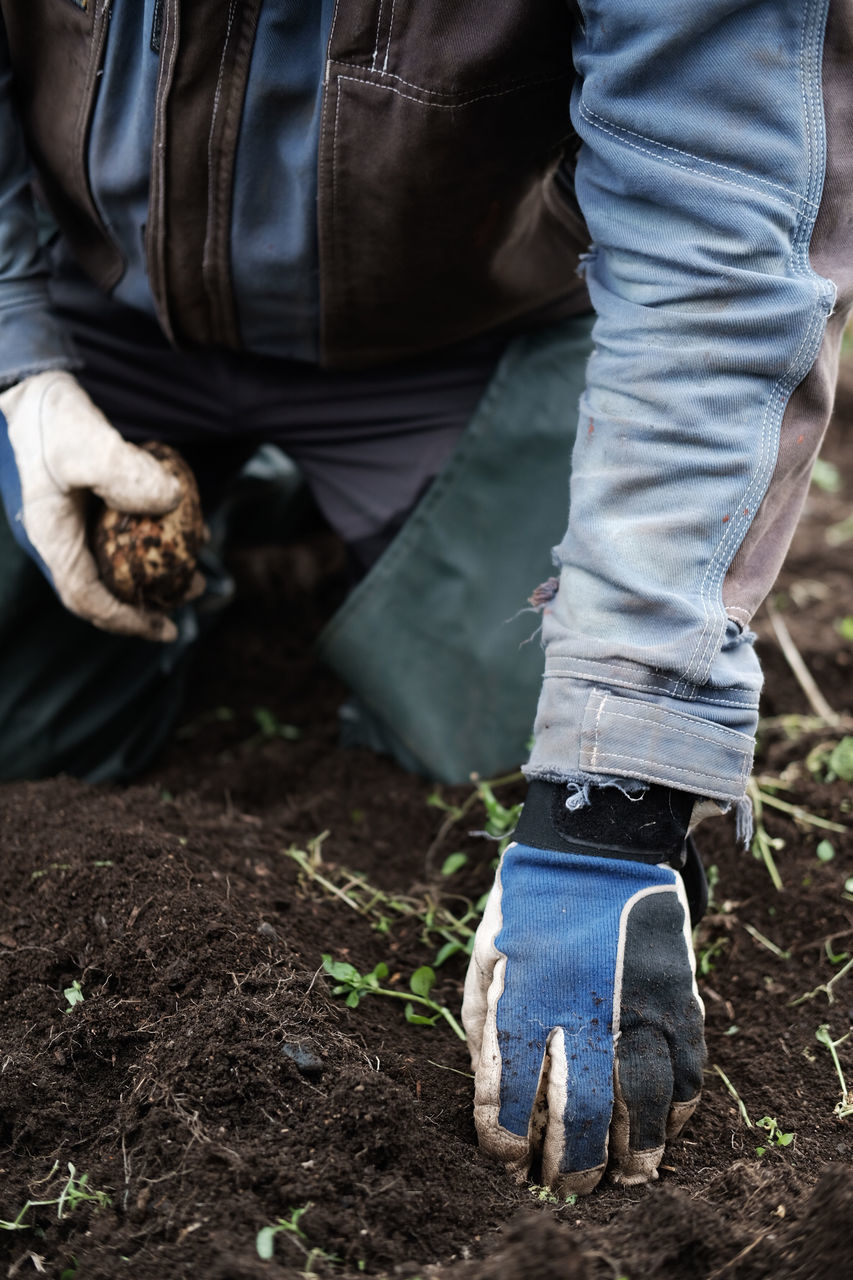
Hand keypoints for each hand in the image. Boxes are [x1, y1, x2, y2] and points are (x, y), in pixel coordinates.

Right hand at [0, 371, 183, 639]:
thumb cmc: (49, 415)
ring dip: (156, 569)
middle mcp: (64, 536)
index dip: (125, 619)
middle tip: (195, 589)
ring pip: (117, 561)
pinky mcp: (91, 501)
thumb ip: (123, 471)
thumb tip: (171, 501)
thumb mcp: (82, 440)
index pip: (86, 597)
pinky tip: (185, 524)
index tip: (165, 628)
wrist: (33, 385)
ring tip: (196, 566)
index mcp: (53, 536)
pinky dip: (153, 537)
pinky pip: (123, 532)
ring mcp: (77, 520)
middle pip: (106, 587)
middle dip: (150, 598)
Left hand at [462, 782, 704, 1194]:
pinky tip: (665, 1131)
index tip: (509, 1163)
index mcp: (522, 995)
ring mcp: (637, 1001)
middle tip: (567, 1189)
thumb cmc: (530, 902)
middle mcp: (581, 1006)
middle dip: (571, 1163)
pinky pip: (687, 1066)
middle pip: (580, 1111)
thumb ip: (484, 1020)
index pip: (509, 1094)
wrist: (596, 840)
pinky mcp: (678, 992)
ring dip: (635, 1151)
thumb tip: (492, 1088)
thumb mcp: (486, 951)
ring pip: (642, 1101)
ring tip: (625, 1181)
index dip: (506, 1142)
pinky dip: (679, 1108)